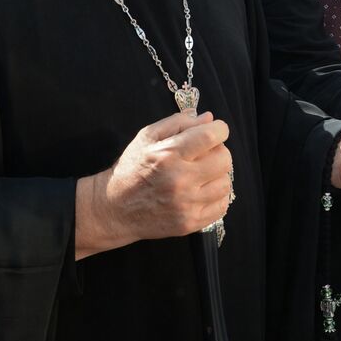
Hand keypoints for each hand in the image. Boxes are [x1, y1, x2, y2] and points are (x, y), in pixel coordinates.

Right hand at [78, 111, 232, 256]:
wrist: (114, 210)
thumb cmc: (131, 169)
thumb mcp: (147, 137)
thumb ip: (178, 123)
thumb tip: (208, 118)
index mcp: (168, 155)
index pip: (211, 136)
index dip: (219, 129)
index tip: (215, 131)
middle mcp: (180, 180)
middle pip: (225, 159)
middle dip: (219, 151)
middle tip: (205, 154)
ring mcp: (186, 204)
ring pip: (226, 183)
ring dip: (218, 175)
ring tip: (202, 175)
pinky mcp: (190, 223)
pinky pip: (222, 206)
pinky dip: (216, 197)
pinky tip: (201, 192)